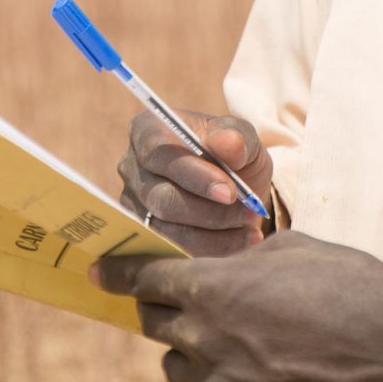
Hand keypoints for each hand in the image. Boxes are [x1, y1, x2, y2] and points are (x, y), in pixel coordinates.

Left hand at [91, 231, 382, 381]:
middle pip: (156, 326)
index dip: (120, 275)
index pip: (144, 281)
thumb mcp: (292, 249)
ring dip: (194, 356)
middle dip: (167, 312)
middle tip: (192, 310)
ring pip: (178, 370)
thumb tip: (226, 268)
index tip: (100, 274)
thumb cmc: (351, 286)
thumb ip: (243, 262)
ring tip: (237, 348)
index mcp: (213, 287)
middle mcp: (206, 338)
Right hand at [115, 106, 272, 255]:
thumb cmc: (231, 153)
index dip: (192, 175)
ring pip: (168, 230)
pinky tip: (245, 238)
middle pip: (161, 197)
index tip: (229, 192)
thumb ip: (238, 136)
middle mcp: (132, 168)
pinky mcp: (145, 235)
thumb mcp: (242, 137)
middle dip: (209, 210)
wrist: (234, 185)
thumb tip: (229, 142)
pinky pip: (176, 250)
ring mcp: (134, 205)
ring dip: (215, 232)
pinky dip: (215, 248)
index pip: (159, 153)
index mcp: (147, 130)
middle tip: (248, 212)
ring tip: (250, 223)